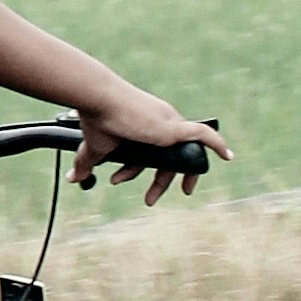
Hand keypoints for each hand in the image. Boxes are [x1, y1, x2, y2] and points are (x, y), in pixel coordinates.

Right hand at [73, 82, 229, 195]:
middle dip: (161, 180)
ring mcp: (169, 124)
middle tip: (151, 199)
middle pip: (170, 156)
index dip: (149, 171)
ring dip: (171, 178)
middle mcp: (161, 123)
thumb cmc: (98, 120)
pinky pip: (203, 135)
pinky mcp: (173, 128)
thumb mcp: (96, 149)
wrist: (98, 101)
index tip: (142, 185)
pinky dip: (216, 144)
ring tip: (161, 197)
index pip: (155, 152)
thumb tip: (72, 178)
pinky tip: (227, 156)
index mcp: (146, 126)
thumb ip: (87, 163)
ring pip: (182, 153)